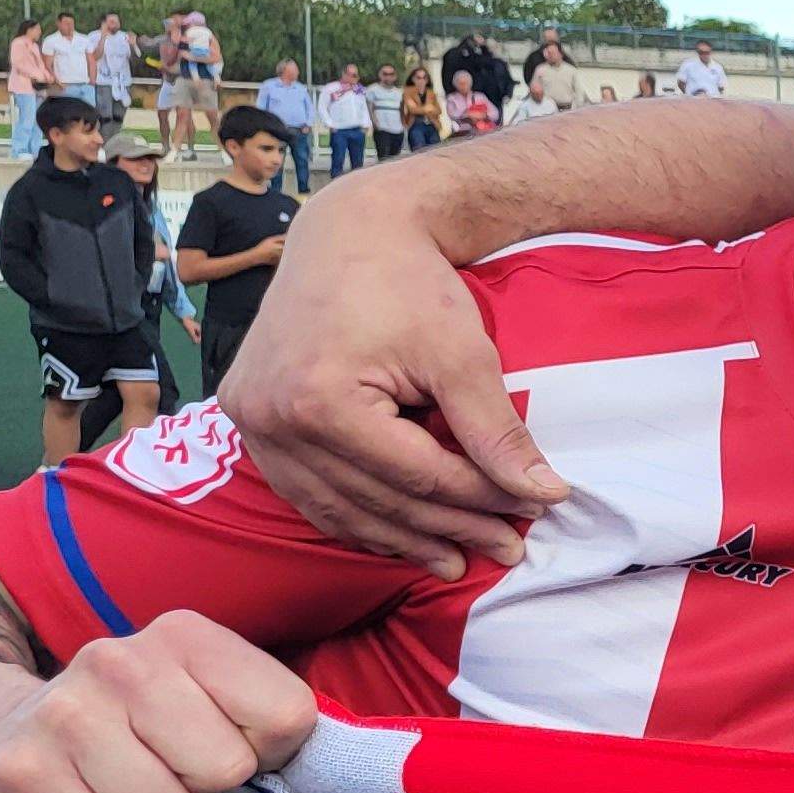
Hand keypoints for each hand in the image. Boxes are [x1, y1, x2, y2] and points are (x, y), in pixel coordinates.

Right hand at [0, 613, 319, 792]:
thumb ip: (269, 717)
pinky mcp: (19, 775)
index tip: (232, 745)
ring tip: (123, 791)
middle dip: (206, 787)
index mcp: (185, 637)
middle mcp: (120, 661)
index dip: (270, 752)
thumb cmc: (136, 728)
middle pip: (229, 767)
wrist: (5, 736)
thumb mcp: (206, 698)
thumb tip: (333, 766)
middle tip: (166, 772)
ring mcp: (64, 715)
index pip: (287, 716)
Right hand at [221, 182, 558, 577]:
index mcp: (318, 400)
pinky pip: (307, 491)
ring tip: (456, 561)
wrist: (348, 231)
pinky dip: (355, 516)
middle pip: (378, 498)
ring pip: (337, 508)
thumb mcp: (462, 353)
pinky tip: (398, 536)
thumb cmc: (408, 282)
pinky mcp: (249, 421)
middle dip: (450, 527)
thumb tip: (543, 494)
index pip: (417, 474)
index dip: (482, 498)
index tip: (534, 511)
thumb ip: (495, 430)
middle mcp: (271, 418)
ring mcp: (251, 423)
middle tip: (506, 551)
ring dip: (401, 538)